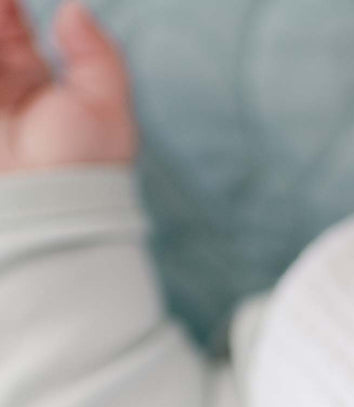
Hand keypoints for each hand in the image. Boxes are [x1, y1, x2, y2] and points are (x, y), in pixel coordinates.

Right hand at [0, 0, 135, 171]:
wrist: (52, 204)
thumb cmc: (86, 161)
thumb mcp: (106, 106)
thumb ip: (96, 55)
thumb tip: (76, 8)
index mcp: (35, 80)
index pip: (10, 24)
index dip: (7, 5)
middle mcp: (5, 85)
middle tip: (3, 5)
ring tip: (2, 10)